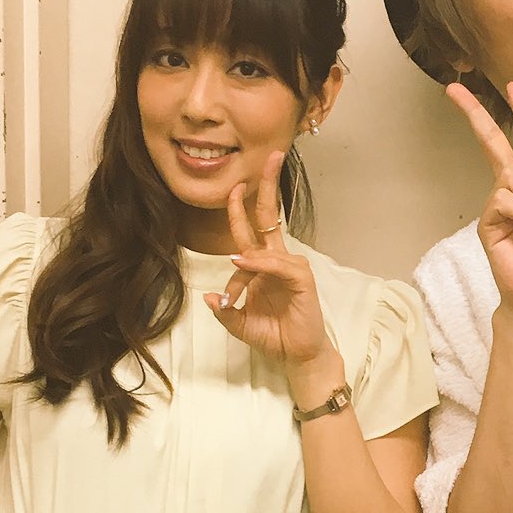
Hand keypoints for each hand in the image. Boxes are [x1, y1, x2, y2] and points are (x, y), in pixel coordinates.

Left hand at [209, 153, 337, 389]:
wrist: (297, 355)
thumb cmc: (274, 335)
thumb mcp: (240, 324)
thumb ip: (226, 310)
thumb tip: (209, 297)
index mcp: (264, 265)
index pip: (250, 231)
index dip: (239, 210)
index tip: (233, 186)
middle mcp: (278, 260)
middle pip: (271, 216)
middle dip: (268, 187)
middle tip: (270, 157)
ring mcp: (292, 267)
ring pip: (266, 248)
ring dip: (247, 267)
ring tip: (237, 299)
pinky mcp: (302, 279)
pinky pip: (279, 265)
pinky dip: (261, 264)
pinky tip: (247, 266)